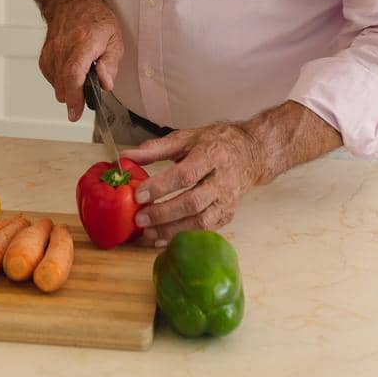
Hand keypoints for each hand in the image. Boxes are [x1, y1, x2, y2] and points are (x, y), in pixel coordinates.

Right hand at [37, 0, 124, 122]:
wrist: (70, 2)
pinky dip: (62, 81)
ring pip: (57, 86)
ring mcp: (50, 53)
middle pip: (63, 85)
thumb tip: (106, 84)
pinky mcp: (44, 58)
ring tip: (82, 75)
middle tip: (86, 97)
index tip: (76, 112)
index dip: (74, 97)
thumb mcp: (115, 38)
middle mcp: (63, 48)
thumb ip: (111, 63)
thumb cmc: (94, 18)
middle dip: (75, 99)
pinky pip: (52, 80)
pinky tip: (72, 71)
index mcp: (83, 42)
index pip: (73, 74)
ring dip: (70, 88)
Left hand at [119, 123, 266, 245]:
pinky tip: (163, 238)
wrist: (251, 153)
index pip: (186, 174)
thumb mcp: (186, 138)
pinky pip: (206, 230)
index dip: (161, 187)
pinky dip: (183, 236)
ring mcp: (228, 200)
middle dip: (164, 213)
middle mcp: (223, 180)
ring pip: (201, 221)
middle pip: (193, 202)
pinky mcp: (228, 214)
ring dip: (172, 230)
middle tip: (140, 218)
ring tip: (148, 233)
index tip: (139, 195)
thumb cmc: (215, 143)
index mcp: (212, 155)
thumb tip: (126, 157)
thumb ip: (155, 149)